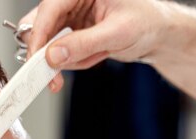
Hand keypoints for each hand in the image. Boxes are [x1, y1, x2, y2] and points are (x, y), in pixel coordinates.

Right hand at [19, 0, 169, 91]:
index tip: (36, 58)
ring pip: (48, 41)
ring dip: (66, 58)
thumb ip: (84, 44)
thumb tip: (53, 55)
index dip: (39, 34)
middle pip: (40, 24)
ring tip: (96, 56)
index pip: (49, 8)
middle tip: (51, 74)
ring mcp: (72, 16)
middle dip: (46, 52)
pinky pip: (61, 51)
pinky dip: (75, 61)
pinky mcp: (73, 32)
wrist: (159, 35)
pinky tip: (97, 55)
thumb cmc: (149, 21)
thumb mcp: (118, 33)